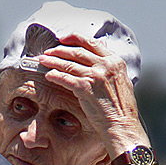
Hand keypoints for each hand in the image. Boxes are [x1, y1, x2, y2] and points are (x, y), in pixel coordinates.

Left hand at [38, 33, 147, 156]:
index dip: (75, 39)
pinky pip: (66, 78)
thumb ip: (110, 70)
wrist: (122, 125)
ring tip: (43, 60)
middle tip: (48, 51)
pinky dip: (55, 75)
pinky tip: (48, 75)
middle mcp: (106, 65)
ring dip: (54, 61)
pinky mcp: (86, 88)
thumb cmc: (121, 109)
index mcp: (115, 62)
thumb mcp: (121, 82)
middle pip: (78, 52)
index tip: (63, 39)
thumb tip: (99, 62)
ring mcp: (96, 76)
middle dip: (60, 50)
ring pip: (70, 64)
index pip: (92, 44)